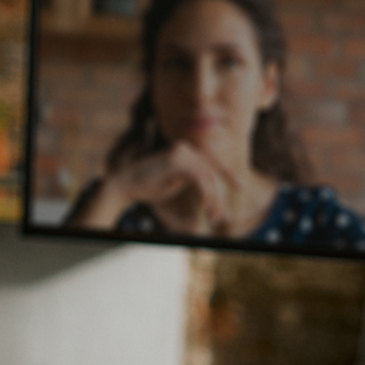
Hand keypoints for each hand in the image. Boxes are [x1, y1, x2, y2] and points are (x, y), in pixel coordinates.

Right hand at [95, 142, 238, 235]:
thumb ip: (192, 182)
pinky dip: (205, 194)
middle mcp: (186, 147)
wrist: (124, 185)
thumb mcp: (175, 184)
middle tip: (222, 216)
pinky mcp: (178, 159)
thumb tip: (210, 194)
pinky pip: (199, 178)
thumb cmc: (147, 188)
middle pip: (212, 171)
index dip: (227, 174)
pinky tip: (206, 207)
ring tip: (214, 217)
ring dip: (213, 198)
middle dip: (219, 195)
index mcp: (187, 151)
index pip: (212, 162)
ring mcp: (182, 151)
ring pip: (207, 176)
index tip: (240, 187)